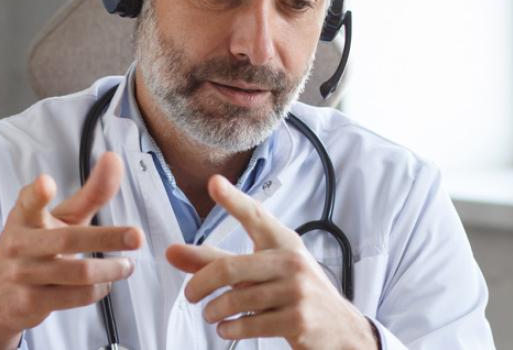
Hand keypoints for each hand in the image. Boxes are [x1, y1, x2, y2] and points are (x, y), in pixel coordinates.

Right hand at [0, 152, 143, 349]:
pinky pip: (76, 296)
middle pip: (68, 239)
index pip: (28, 201)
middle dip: (106, 237)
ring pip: (78, 272)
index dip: (37, 193)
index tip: (46, 182)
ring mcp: (23, 274)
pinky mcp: (32, 301)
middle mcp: (20, 243)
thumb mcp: (59, 218)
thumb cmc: (36, 247)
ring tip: (127, 265)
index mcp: (25, 217)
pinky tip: (106, 283)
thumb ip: (90, 193)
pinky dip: (99, 289)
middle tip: (136, 236)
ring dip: (110, 269)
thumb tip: (114, 159)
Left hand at [165, 176, 376, 349]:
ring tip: (211, 314)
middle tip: (190, 294)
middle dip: (201, 283)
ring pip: (237, 299)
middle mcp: (291, 262)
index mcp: (284, 243)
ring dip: (214, 311)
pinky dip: (230, 328)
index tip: (214, 183)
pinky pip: (249, 323)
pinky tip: (227, 328)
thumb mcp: (262, 271)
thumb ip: (214, 261)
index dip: (234, 200)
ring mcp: (297, 292)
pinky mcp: (297, 321)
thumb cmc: (296, 293)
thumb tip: (171, 252)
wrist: (340, 329)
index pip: (256, 216)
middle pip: (231, 267)